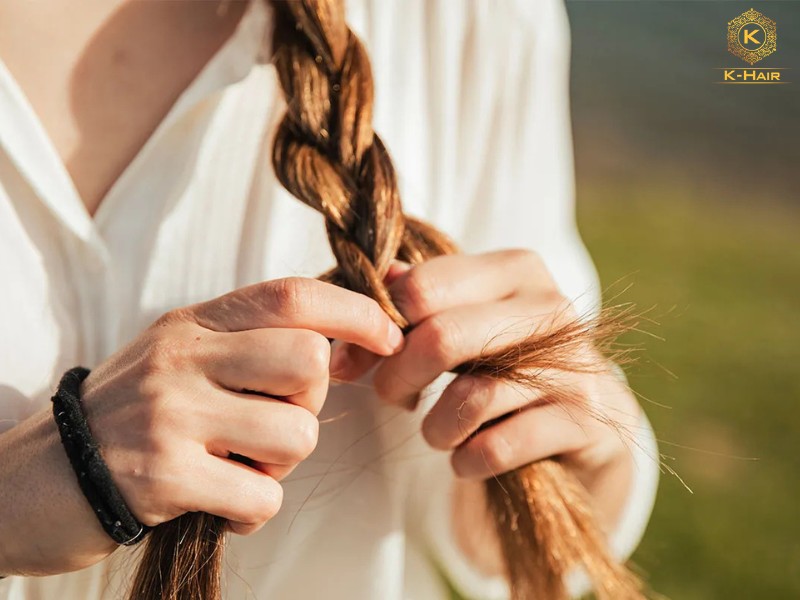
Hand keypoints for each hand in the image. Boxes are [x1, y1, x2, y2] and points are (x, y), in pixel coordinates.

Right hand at [0, 277, 402, 575]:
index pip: (292, 297)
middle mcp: (182, 359)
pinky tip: (219, 501)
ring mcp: (172, 416)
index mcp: (193, 324)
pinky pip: (264, 496)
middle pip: (307, 361)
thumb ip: (250, 342)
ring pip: (296, 434)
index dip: (355, 312)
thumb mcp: (182, 357)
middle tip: (271, 419)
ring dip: (279, 463)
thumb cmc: (130, 416)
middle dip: (309, 400)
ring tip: (235, 464)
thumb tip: (344, 342)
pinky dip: (253, 508)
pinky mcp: (165, 478)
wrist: (37, 480)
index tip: (389, 337)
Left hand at [331, 250, 641, 540]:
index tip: (360, 360)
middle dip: (398, 378)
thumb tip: (362, 304)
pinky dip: (468, 460)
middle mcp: (550, 307)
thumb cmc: (503, 367)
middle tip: (394, 397)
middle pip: (443, 337)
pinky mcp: (584, 422)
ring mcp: (573, 365)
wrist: (576, 429)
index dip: (377, 329)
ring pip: (471, 397)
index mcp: (515, 270)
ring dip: (436, 428)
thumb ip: (411, 306)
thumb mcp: (459, 325)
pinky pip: (498, 447)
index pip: (424, 287)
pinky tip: (468, 457)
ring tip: (438, 432)